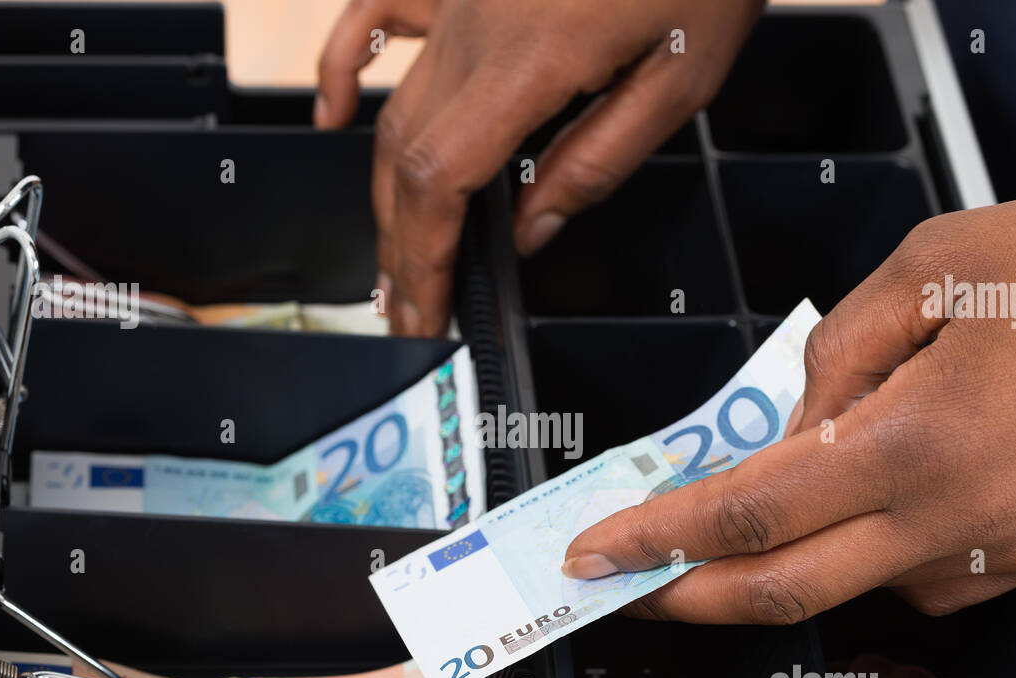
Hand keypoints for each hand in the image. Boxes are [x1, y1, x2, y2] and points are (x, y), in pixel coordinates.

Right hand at [316, 0, 762, 335]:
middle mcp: (475, 26)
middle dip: (401, 246)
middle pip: (405, 156)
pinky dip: (346, 67)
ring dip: (386, 192)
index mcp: (529, 58)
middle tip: (408, 308)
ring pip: (395, 107)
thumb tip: (531, 229)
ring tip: (392, 257)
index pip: (441, 181)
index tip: (425, 311)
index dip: (424, 257)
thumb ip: (597, 161)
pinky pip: (377, 15)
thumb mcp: (680, 78)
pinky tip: (334, 115)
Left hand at [562, 164, 1015, 620]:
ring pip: (851, 588)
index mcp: (919, 440)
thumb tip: (785, 426)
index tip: (601, 552)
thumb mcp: (929, 267)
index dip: (659, 540)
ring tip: (747, 511)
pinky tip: (864, 497)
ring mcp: (999, 552)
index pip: (749, 516)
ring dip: (781, 563)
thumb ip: (832, 356)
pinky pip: (919, 578)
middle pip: (784, 593)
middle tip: (630, 583)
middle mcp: (957, 518)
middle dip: (688, 597)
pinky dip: (866, 549)